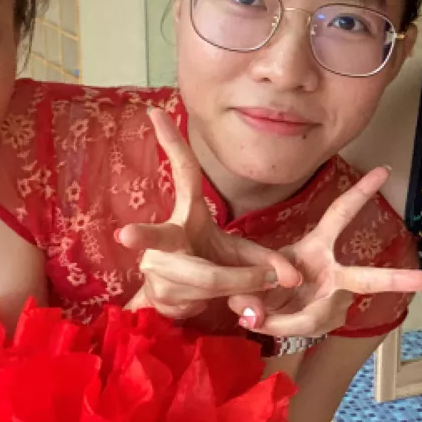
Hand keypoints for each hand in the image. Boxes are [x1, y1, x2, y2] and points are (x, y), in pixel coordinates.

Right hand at [118, 108, 301, 319]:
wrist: (177, 302)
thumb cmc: (211, 266)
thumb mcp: (240, 255)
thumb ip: (267, 262)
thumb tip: (296, 279)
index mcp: (186, 214)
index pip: (181, 173)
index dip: (170, 142)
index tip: (155, 111)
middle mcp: (167, 238)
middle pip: (158, 237)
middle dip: (144, 236)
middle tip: (125, 234)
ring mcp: (160, 268)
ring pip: (206, 277)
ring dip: (241, 283)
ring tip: (262, 293)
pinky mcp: (162, 295)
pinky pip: (206, 298)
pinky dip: (234, 300)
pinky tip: (245, 310)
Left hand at [227, 166, 421, 337]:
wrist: (257, 311)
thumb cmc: (261, 281)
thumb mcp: (253, 274)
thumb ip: (252, 292)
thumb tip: (253, 313)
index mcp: (317, 247)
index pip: (340, 215)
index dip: (361, 193)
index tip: (384, 171)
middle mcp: (333, 274)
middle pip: (367, 279)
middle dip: (397, 280)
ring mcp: (332, 304)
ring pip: (318, 313)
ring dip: (284, 314)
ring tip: (257, 313)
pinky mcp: (323, 325)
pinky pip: (304, 327)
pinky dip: (280, 325)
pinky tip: (265, 321)